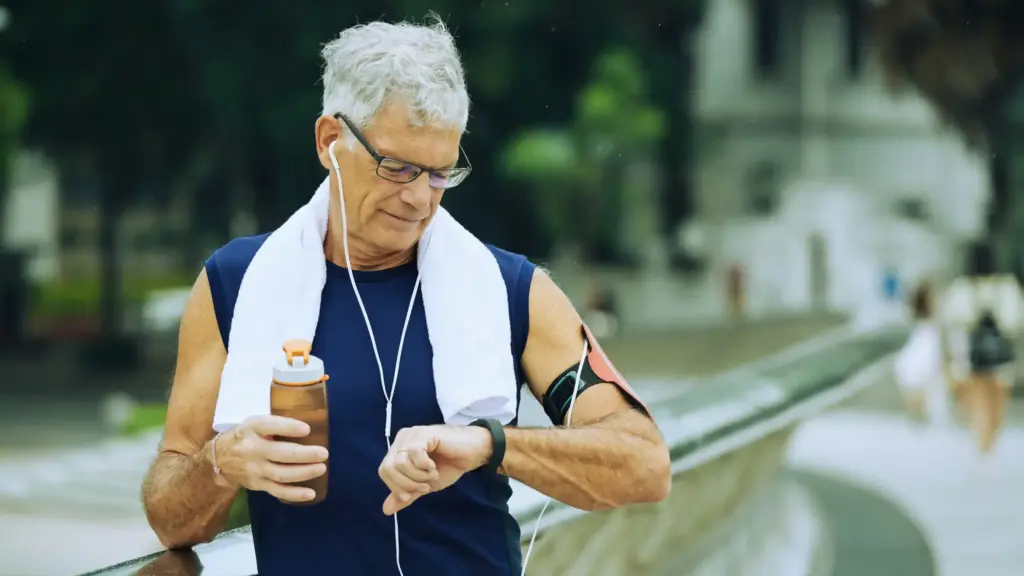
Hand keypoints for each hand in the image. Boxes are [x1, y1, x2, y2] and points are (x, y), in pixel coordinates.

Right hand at [210, 415, 328, 502]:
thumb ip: (274, 424)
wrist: (218, 460)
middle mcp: (252, 449)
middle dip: (304, 454)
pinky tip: (310, 493)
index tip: (307, 429)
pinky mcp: (257, 484)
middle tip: (323, 453)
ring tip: (321, 468)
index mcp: (252, 428)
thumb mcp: (253, 423)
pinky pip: (277, 491)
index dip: (289, 428)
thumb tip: (309, 427)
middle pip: (280, 453)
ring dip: (304, 473)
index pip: (269, 426)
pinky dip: (294, 494)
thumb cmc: (245, 436)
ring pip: (281, 474)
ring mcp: (255, 469)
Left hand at [378, 425, 492, 515]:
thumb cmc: (449, 465)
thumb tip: (386, 510)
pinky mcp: (425, 433)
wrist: (472, 454)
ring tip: (432, 475)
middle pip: (388, 468)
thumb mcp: (424, 485)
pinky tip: (434, 467)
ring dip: (418, 476)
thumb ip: (406, 494)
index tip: (415, 493)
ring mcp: (412, 434)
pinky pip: (415, 453)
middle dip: (407, 484)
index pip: (384, 471)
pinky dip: (425, 466)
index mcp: (398, 449)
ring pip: (400, 463)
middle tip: (425, 486)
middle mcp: (402, 439)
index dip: (396, 487)